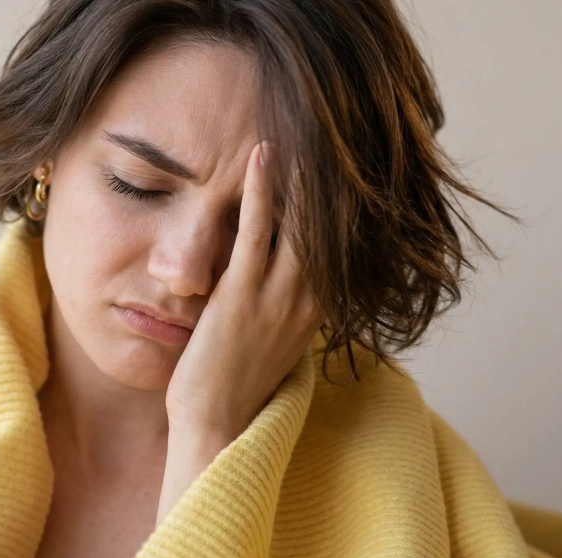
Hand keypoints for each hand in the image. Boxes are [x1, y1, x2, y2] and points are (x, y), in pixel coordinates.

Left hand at [159, 142, 321, 522]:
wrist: (217, 428)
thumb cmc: (239, 387)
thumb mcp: (274, 344)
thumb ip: (285, 309)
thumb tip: (284, 282)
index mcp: (316, 309)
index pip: (336, 243)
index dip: (341, 201)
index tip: (344, 165)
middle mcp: (307, 298)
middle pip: (329, 224)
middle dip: (332, 176)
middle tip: (334, 128)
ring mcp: (277, 296)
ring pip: (300, 220)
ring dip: (303, 171)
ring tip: (305, 124)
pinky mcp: (242, 295)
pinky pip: (256, 232)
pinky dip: (262, 190)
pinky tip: (262, 156)